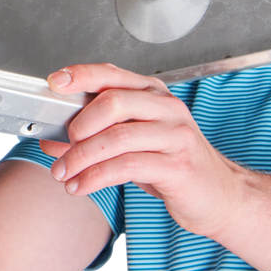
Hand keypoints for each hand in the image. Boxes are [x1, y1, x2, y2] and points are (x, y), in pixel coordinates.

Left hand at [39, 63, 247, 237]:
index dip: (80, 75)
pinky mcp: (178, 165)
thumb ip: (92, 137)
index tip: (54, 83)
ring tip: (63, 173)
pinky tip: (81, 185)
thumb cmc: (172, 164)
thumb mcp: (130, 145)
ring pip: (116, 137)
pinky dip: (95, 176)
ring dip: (80, 158)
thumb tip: (51, 140)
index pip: (111, 74)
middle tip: (62, 146)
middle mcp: (166, 108)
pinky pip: (127, 166)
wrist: (219, 196)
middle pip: (112, 103)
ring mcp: (176, 135)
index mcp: (152, 94)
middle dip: (78, 126)